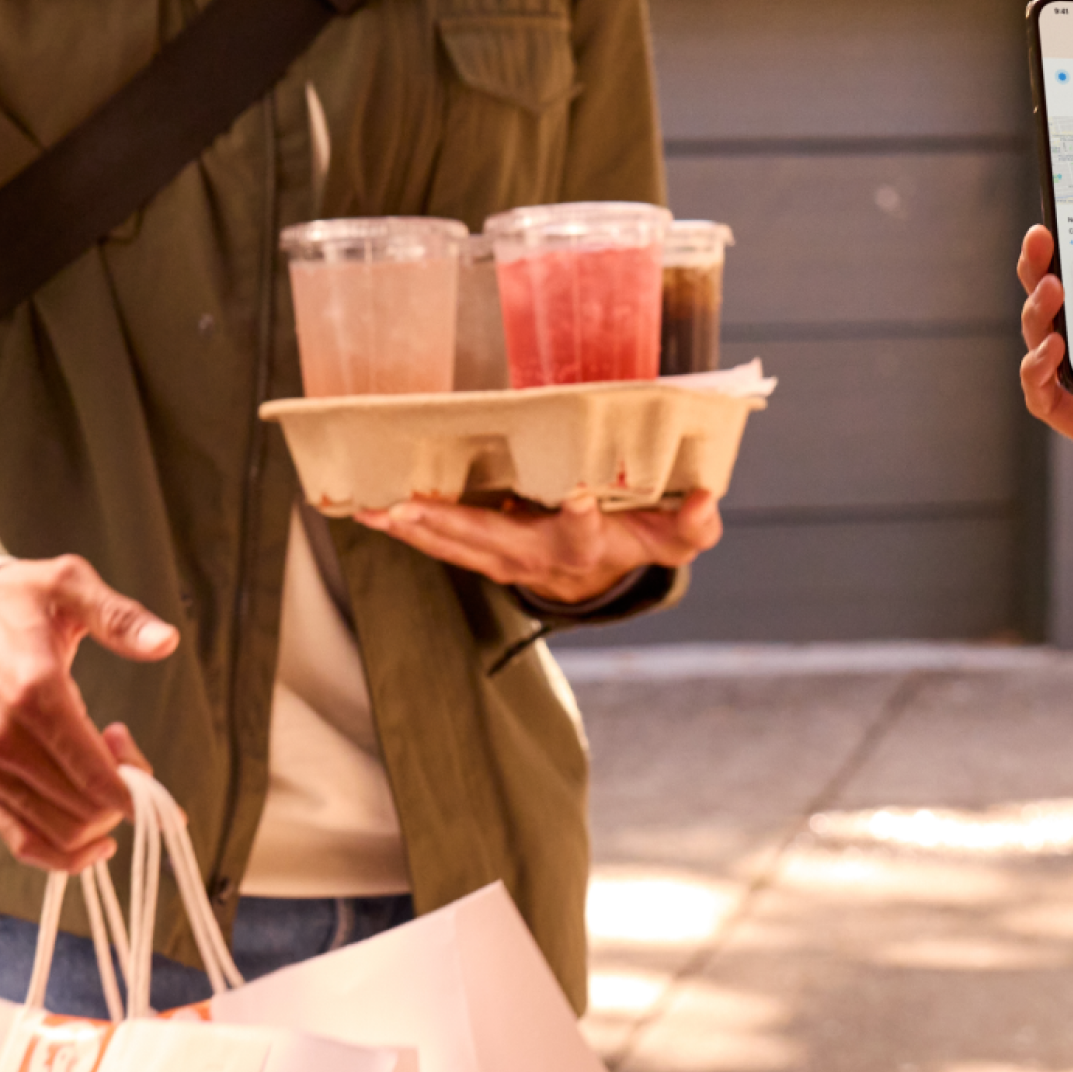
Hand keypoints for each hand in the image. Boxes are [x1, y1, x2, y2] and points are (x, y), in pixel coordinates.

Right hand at [0, 556, 175, 872]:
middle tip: (124, 744)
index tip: (157, 783)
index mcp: (34, 693)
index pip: (94, 773)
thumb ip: (120, 617)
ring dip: (99, 814)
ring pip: (59, 831)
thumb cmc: (9, 603)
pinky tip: (96, 836)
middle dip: (125, 795)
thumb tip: (167, 642)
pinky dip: (63, 853)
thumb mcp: (67, 585)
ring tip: (102, 760)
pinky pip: (22, 842)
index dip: (136, 789)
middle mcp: (6, 742)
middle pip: (84, 807)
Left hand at [356, 487, 722, 604]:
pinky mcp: (481, 553)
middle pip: (495, 543)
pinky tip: (365, 508)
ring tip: (371, 508)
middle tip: (412, 506)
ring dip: (413, 528)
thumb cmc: (641, 540)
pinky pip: (438, 542)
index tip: (581, 495)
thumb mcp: (678, 537)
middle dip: (454, 525)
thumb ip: (693, 522)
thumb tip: (707, 497)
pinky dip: (404, 527)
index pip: (588, 533)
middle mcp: (539, 557)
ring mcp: (504, 558)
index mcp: (589, 545)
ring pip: (455, 545)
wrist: (602, 576)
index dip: (586, 516)